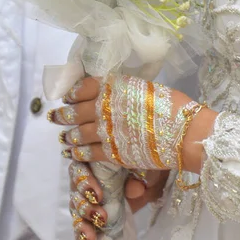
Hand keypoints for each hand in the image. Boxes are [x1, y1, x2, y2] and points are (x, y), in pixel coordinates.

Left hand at [48, 76, 216, 173]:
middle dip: (63, 115)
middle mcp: (104, 106)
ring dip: (69, 135)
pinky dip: (78, 153)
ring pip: (78, 133)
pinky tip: (73, 153)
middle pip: (75, 111)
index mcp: (113, 87)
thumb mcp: (145, 87)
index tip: (68, 96)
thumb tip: (114, 93)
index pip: (83, 87)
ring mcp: (106, 130)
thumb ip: (124, 90)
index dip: (73, 93)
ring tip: (63, 137)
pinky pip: (88, 152)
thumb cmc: (172, 105)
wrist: (184, 131)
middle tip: (55, 117)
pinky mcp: (111, 152)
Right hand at [68, 161, 168, 239]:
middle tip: (100, 217)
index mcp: (92, 161)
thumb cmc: (141, 165)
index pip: (80, 169)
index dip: (85, 182)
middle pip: (75, 192)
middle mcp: (84, 178)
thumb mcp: (143, 167)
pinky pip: (81, 225)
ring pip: (76, 210)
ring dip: (83, 224)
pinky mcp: (91, 216)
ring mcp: (86, 199)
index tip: (98, 196)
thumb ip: (137, 174)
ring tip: (91, 236)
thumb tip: (136, 188)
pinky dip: (80, 236)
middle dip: (86, 207)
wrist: (150, 178)